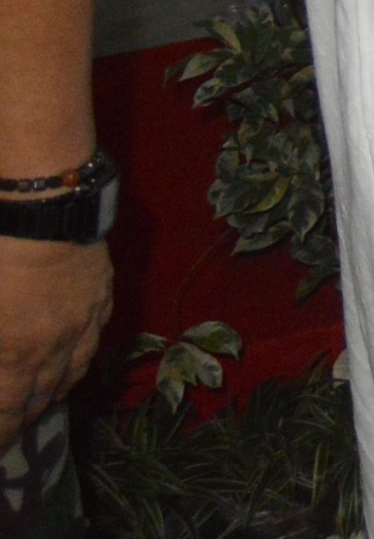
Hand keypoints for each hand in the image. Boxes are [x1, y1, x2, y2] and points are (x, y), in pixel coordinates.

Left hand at [0, 234, 109, 452]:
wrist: (45, 206)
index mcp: (13, 353)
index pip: (7, 408)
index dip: (2, 430)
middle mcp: (52, 347)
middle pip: (39, 395)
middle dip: (23, 418)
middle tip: (12, 429)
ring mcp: (83, 321)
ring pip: (71, 372)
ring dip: (52, 394)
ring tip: (40, 404)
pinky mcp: (100, 296)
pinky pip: (92, 341)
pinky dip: (79, 361)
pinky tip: (72, 363)